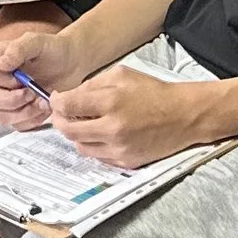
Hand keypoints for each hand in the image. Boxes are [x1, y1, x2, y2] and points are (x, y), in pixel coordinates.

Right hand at [0, 20, 67, 127]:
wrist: (71, 63)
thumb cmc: (53, 49)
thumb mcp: (37, 42)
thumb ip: (18, 49)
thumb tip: (2, 64)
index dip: (6, 81)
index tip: (24, 79)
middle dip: (13, 100)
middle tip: (32, 93)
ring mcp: (7, 99)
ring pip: (3, 116)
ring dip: (25, 112)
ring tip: (43, 101)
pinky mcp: (20, 113)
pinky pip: (19, 126)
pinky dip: (33, 120)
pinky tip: (45, 107)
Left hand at [50, 61, 202, 171]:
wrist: (183, 116)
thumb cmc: (154, 92)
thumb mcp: (122, 75)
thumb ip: (93, 84)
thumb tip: (70, 95)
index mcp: (111, 101)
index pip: (68, 106)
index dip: (56, 102)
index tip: (55, 99)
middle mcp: (113, 128)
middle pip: (69, 130)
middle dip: (59, 120)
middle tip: (61, 114)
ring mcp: (119, 148)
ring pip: (80, 146)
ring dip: (75, 134)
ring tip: (82, 122)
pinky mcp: (126, 162)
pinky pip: (97, 157)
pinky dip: (92, 145)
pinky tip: (98, 133)